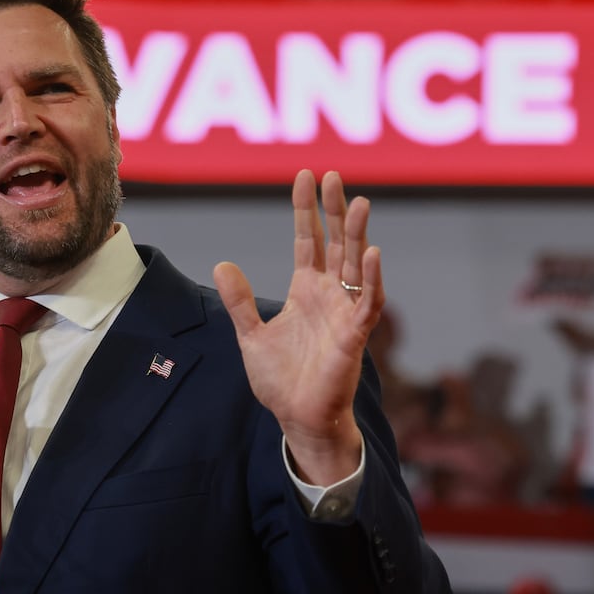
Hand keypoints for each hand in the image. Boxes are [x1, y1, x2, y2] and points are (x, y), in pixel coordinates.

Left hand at [213, 170, 382, 486]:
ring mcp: (345, 312)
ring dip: (358, 235)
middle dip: (335, 210)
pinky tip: (372, 252)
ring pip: (356, 265)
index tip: (304, 177)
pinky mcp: (355, 335)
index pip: (308, 241)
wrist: (297, 418)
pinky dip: (372, 278)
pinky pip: (368, 302)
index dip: (306, 210)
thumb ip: (240, 301)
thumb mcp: (251, 335)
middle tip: (332, 176)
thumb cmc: (281, 381)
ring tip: (360, 202)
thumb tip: (222, 264)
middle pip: (335, 243)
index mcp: (306, 291)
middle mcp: (330, 295)